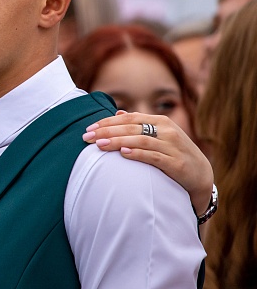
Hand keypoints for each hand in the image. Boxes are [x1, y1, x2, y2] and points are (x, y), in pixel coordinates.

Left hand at [83, 111, 213, 214]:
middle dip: (107, 132)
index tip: (89, 128)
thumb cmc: (174, 153)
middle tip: (87, 137)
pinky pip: (154, 157)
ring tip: (100, 145)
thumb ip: (139, 124)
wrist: (201, 174)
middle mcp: (167, 131)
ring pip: (141, 141)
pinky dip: (138, 154)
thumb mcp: (159, 135)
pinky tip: (124, 153)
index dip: (107, 122)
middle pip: (132, 128)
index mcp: (160, 121)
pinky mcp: (177, 164)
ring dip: (118, 142)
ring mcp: (173, 147)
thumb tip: (117, 113)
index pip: (129, 118)